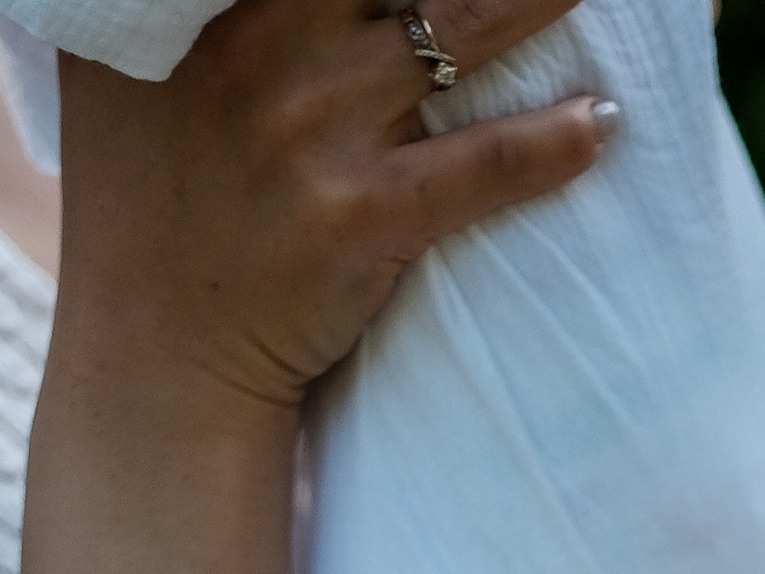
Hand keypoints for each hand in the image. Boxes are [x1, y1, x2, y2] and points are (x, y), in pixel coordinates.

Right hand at [55, 0, 612, 410]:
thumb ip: (242, 7)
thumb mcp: (162, 61)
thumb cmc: (174, 194)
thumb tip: (349, 5)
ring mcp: (312, 127)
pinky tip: (602, 124)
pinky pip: (480, 168)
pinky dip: (553, 143)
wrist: (161, 348)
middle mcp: (263, 36)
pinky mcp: (357, 219)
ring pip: (463, 26)